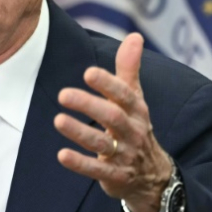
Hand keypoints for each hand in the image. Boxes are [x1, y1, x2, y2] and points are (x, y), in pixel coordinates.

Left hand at [54, 33, 172, 211]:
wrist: (153, 176)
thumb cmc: (135, 127)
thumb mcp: (135, 98)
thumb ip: (129, 68)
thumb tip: (135, 35)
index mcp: (137, 110)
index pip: (124, 94)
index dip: (108, 84)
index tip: (88, 73)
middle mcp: (132, 131)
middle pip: (112, 116)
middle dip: (88, 105)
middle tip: (63, 94)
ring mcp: (124, 155)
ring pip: (102, 143)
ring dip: (79, 132)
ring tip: (58, 120)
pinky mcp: (115, 176)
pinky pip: (97, 170)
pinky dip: (80, 164)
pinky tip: (62, 155)